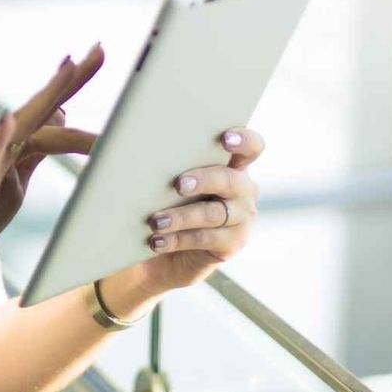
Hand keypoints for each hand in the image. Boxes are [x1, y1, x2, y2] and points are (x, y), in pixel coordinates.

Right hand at [0, 43, 105, 289]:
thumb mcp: (14, 180)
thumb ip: (33, 150)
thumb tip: (57, 119)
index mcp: (13, 145)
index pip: (48, 109)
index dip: (72, 81)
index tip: (99, 51)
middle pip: (41, 106)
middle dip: (70, 78)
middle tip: (101, 50)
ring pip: (20, 123)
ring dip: (46, 96)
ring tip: (69, 68)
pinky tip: (7, 119)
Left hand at [131, 126, 266, 290]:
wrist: (165, 251)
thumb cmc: (167, 203)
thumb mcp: (170, 181)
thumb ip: (171, 164)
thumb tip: (140, 149)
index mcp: (232, 165)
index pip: (251, 147)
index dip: (243, 140)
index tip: (224, 139)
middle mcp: (243, 189)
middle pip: (230, 180)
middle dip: (203, 180)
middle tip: (178, 184)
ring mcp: (242, 217)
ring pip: (214, 213)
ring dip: (181, 216)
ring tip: (156, 221)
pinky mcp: (233, 243)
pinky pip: (207, 238)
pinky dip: (179, 239)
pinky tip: (157, 240)